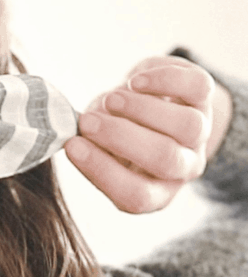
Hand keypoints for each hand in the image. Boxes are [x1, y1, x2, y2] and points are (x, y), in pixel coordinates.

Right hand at [64, 55, 225, 213]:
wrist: (156, 108)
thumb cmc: (119, 136)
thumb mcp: (101, 151)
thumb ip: (89, 147)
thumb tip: (74, 131)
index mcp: (155, 193)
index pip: (134, 195)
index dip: (102, 170)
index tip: (72, 145)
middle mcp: (183, 167)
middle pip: (164, 158)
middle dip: (120, 136)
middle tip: (87, 121)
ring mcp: (199, 133)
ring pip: (187, 126)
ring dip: (141, 109)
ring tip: (110, 99)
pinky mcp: (204, 97)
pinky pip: (199, 87)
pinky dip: (163, 81)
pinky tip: (134, 81)